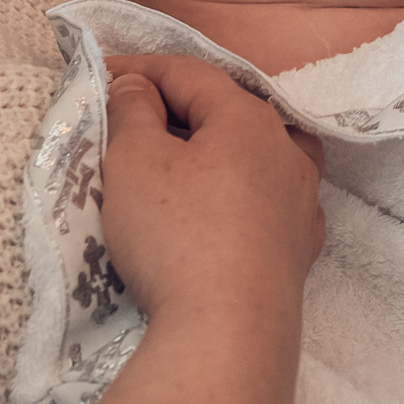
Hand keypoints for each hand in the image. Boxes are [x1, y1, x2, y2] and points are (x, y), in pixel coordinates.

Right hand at [99, 56, 325, 321]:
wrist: (227, 335)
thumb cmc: (176, 237)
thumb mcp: (134, 162)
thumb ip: (132, 111)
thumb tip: (139, 86)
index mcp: (249, 119)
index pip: (189, 73)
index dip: (141, 69)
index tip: (102, 75)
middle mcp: (287, 151)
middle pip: (226, 111)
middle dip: (177, 108)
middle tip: (129, 118)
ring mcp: (301, 202)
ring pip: (256, 155)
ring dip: (217, 150)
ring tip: (181, 159)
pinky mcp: (299, 250)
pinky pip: (267, 202)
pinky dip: (239, 194)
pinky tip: (222, 210)